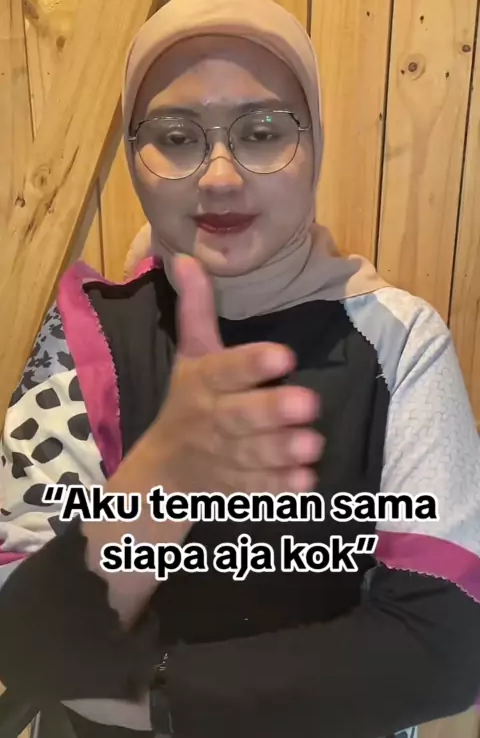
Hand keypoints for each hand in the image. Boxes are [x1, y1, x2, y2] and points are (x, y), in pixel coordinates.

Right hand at [149, 255, 322, 495]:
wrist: (163, 473)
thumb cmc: (187, 401)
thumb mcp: (190, 355)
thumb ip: (196, 309)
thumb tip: (187, 257)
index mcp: (202, 382)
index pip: (224, 369)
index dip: (252, 363)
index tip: (285, 355)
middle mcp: (211, 419)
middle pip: (239, 416)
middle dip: (272, 411)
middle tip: (308, 403)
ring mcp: (223, 457)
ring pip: (252, 455)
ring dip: (282, 450)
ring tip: (312, 444)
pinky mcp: (235, 487)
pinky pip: (257, 490)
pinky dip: (280, 488)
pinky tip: (305, 482)